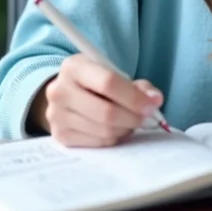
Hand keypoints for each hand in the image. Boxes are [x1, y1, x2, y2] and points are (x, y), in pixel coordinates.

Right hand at [32, 54, 163, 146]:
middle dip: (133, 117)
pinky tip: (117, 129)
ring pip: (104, 130)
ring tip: (130, 121)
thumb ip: (138, 85)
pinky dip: (114, 138)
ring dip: (125, 129)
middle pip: (106, 112)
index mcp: (74, 67)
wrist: (66, 93)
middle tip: (146, 118)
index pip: (108, 82)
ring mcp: (56, 115)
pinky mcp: (60, 135)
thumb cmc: (95, 82)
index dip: (133, 97)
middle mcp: (59, 90)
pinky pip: (97, 143)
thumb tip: (155, 100)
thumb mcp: (112, 73)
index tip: (152, 105)